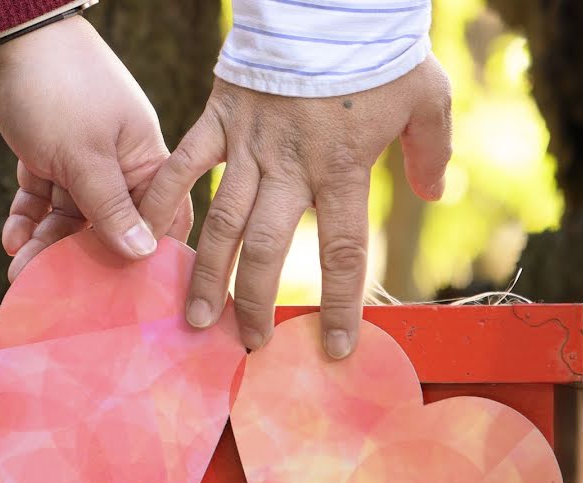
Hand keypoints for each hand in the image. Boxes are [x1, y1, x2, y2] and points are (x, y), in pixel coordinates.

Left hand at [0, 16, 192, 279]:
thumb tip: (142, 253)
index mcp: (144, 159)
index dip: (144, 253)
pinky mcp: (47, 154)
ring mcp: (81, 159)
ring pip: (69, 215)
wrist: (4, 39)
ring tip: (19, 267)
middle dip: (78, 255)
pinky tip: (12, 236)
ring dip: (45, 241)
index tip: (124, 289)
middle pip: (106, 224)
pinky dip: (27, 216)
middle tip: (50, 285)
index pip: (158, 216)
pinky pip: (41, 197)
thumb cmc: (58, 90)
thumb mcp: (85, 157)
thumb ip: (111, 208)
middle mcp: (117, 163)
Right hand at [139, 56, 451, 357]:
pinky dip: (162, 202)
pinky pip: (183, 167)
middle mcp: (290, 168)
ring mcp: (248, 146)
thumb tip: (437, 193)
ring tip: (196, 318)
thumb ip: (431, 151)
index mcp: (341, 169)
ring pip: (221, 221)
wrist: (327, 1)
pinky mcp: (218, 121)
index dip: (339, 307)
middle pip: (268, 249)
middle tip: (248, 344)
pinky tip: (146, 239)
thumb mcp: (424, 98)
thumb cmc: (378, 52)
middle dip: (257, 302)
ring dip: (207, 274)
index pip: (341, 254)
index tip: (333, 349)